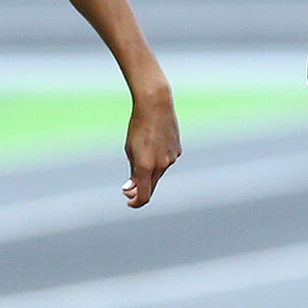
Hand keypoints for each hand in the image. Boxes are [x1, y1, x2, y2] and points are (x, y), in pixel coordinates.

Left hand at [122, 90, 180, 207]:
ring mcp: (172, 158)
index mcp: (147, 166)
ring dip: (149, 170)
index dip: (136, 202)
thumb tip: (131, 189)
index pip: (144, 195)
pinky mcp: (177, 150)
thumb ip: (133, 172)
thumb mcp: (130, 150)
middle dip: (141, 188)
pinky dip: (158, 158)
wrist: (156, 105)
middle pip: (152, 185)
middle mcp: (162, 165)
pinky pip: (166, 160)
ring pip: (159, 172)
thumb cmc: (138, 126)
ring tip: (141, 150)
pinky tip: (154, 142)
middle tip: (129, 186)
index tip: (129, 201)